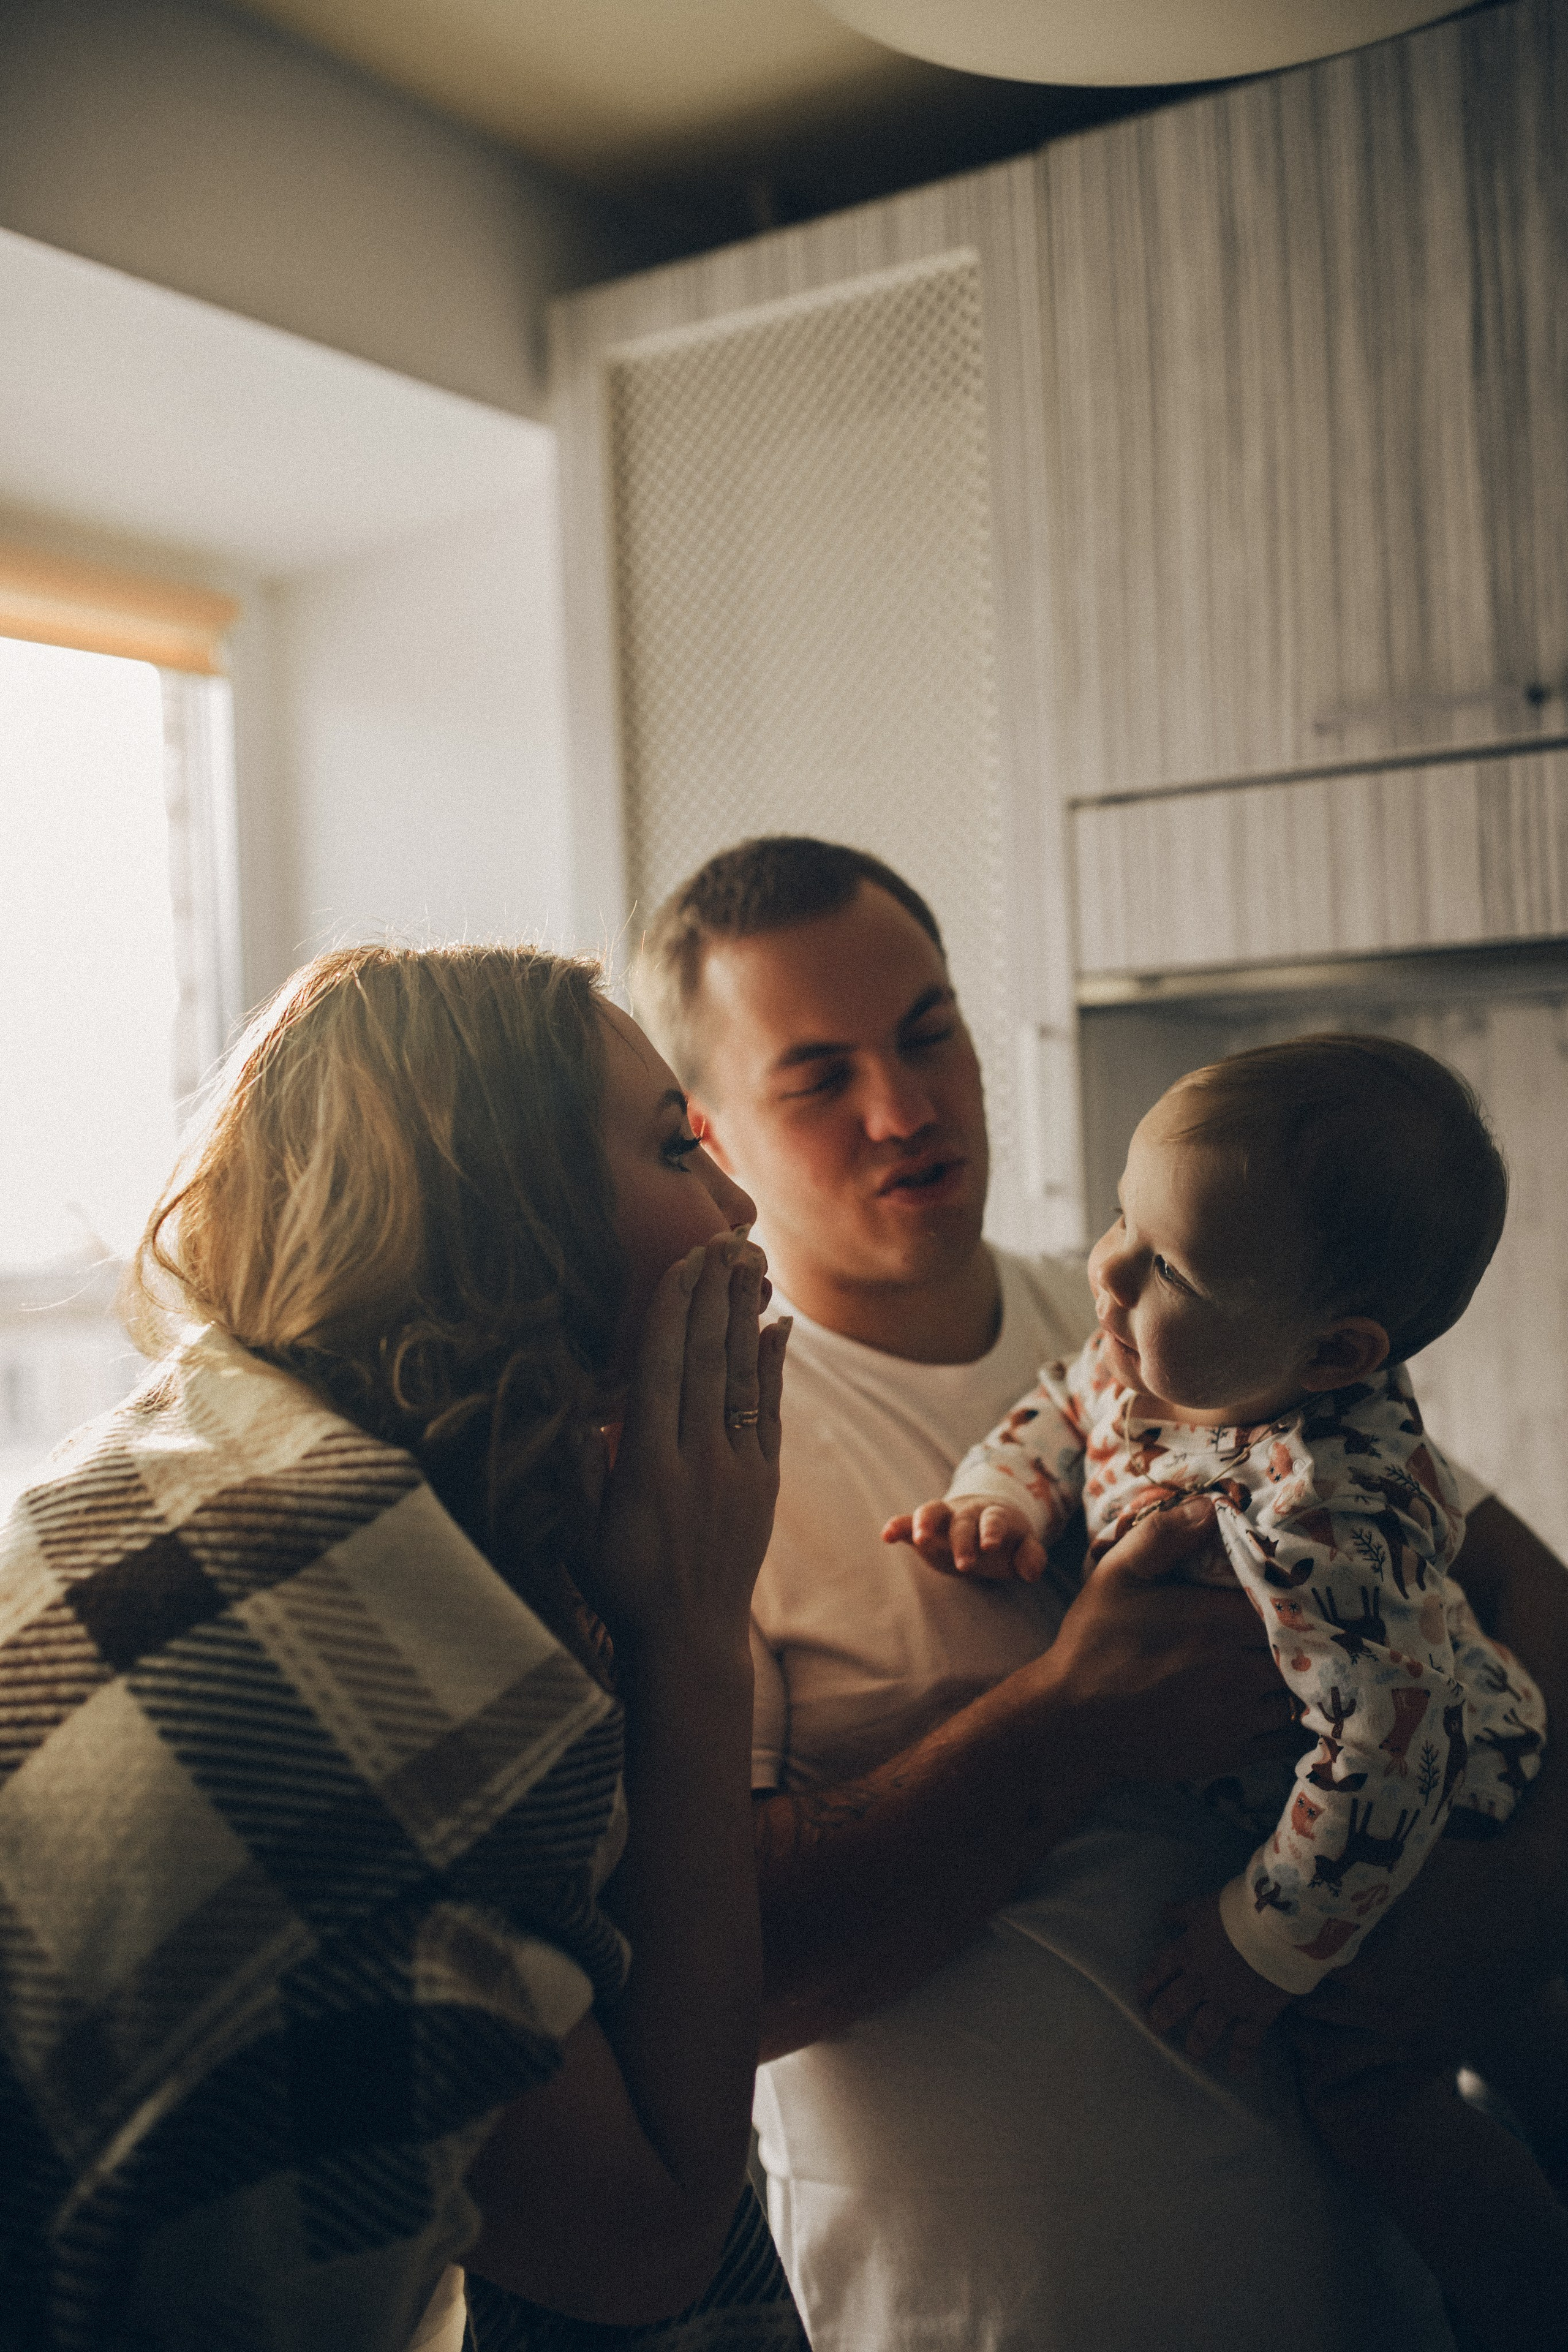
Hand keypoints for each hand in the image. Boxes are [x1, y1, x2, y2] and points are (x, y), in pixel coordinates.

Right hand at [585, 1234, 787, 1667]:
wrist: (689, 1638)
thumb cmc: (620, 1583)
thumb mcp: (579, 1529)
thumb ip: (580, 1463)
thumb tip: (581, 1401)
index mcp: (647, 1466)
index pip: (661, 1368)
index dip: (672, 1310)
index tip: (682, 1263)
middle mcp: (698, 1459)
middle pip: (706, 1359)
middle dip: (714, 1294)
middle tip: (724, 1238)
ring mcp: (738, 1470)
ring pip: (741, 1377)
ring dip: (745, 1315)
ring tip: (750, 1264)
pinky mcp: (764, 1484)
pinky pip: (768, 1412)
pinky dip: (771, 1366)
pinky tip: (774, 1327)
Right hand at [882, 1495, 1047, 1581]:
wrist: (981, 1522)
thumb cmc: (1005, 1540)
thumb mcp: (1023, 1546)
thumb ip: (1032, 1556)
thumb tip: (1031, 1573)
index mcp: (994, 1515)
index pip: (994, 1519)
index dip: (992, 1531)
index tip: (990, 1546)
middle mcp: (966, 1512)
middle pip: (963, 1521)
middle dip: (963, 1541)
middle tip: (965, 1565)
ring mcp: (943, 1517)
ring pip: (932, 1510)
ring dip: (925, 1522)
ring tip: (919, 1538)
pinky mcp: (923, 1527)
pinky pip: (907, 1522)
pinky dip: (897, 1525)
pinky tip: (886, 1536)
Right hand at [1038, 1495, 1298, 1782]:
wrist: (1071, 1725)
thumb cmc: (1093, 1644)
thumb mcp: (1117, 1575)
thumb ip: (1164, 1535)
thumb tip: (1211, 1505)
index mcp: (1215, 1624)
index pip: (1290, 1609)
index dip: (1300, 1600)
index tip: (1301, 1593)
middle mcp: (1235, 1673)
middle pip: (1304, 1654)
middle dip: (1307, 1640)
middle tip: (1306, 1627)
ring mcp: (1235, 1719)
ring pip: (1300, 1698)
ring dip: (1302, 1681)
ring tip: (1298, 1665)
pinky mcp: (1229, 1754)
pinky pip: (1285, 1739)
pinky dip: (1293, 1722)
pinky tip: (1281, 1704)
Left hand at [1140, 1892, 1292, 2067]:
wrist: (1277, 1928)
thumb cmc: (1239, 1909)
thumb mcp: (1204, 1904)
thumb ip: (1183, 1913)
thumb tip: (1162, 1913)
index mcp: (1187, 1952)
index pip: (1158, 1971)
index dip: (1148, 1985)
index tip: (1141, 1997)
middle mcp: (1201, 1982)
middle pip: (1174, 2004)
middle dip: (1161, 2018)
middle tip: (1155, 2029)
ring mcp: (1227, 2001)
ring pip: (1205, 2028)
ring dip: (1196, 2043)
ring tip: (1192, 2055)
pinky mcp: (1255, 2013)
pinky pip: (1245, 2041)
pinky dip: (1240, 2056)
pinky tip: (1235, 2069)